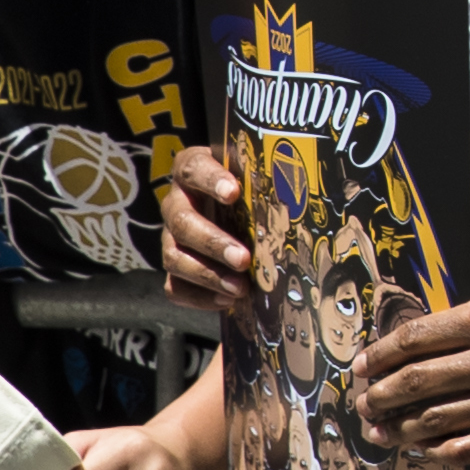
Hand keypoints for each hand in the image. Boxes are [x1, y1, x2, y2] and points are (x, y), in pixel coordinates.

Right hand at [156, 144, 253, 316]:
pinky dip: (200, 297)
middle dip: (214, 242)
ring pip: (175, 258)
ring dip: (208, 275)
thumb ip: (264, 174)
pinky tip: (228, 300)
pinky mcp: (174, 265)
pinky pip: (174, 286)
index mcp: (192, 170)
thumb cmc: (247, 184)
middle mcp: (176, 202)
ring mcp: (170, 236)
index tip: (234, 193)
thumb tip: (299, 183)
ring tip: (240, 287)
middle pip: (183, 222)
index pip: (194, 168)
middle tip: (244, 258)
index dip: (210, 181)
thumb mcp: (252, 173)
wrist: (231, 204)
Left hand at [350, 290, 469, 464]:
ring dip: (398, 427)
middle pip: (413, 383)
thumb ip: (467, 326)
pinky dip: (436, 450)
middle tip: (364, 402)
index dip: (379, 356)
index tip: (362, 366)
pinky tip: (424, 447)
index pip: (414, 340)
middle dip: (378, 395)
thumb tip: (415, 349)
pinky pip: (465, 449)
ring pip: (432, 421)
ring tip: (383, 429)